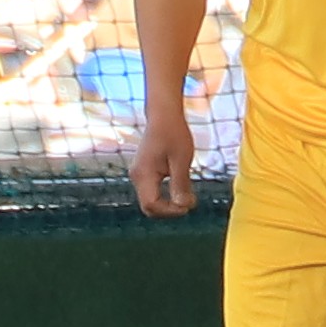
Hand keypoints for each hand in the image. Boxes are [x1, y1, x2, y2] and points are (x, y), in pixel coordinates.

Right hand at [125, 89, 197, 215]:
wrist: (164, 115)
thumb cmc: (174, 133)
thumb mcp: (181, 160)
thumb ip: (181, 184)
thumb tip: (185, 206)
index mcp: (144, 174)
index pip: (151, 206)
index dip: (170, 211)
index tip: (188, 206)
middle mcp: (136, 177)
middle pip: (148, 207)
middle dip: (168, 210)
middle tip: (188, 204)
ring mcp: (138, 175)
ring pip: (150, 200)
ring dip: (167, 203)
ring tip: (186, 196)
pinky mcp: (143, 172)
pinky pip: (151, 192)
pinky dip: (164, 195)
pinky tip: (179, 188)